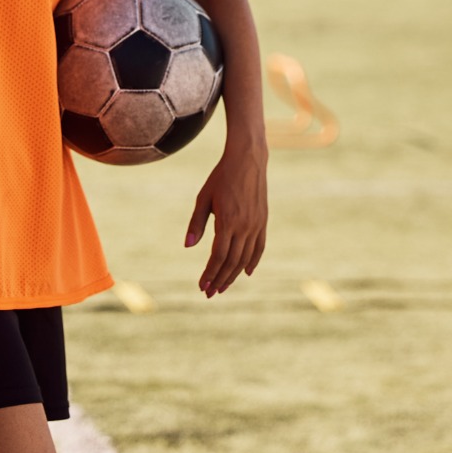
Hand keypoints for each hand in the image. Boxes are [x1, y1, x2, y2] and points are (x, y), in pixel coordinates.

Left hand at [184, 138, 267, 297]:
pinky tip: (245, 273)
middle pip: (232, 262)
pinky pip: (259, 247)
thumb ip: (197, 223)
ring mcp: (256, 225)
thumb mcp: (204, 197)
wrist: (248, 160)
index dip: (210, 273)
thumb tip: (188, 246)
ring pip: (245, 258)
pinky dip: (252, 262)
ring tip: (223, 287)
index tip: (202, 286)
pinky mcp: (263, 222)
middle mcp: (245, 226)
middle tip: (210, 293)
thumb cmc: (221, 177)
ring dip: (233, 275)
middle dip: (220, 280)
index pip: (218, 256)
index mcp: (228, 221)